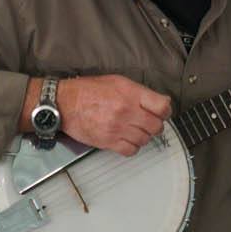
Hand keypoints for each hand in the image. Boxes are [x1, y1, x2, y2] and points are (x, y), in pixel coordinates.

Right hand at [56, 74, 171, 155]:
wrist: (64, 103)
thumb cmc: (87, 91)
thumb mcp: (116, 81)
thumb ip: (138, 92)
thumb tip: (158, 101)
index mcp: (130, 93)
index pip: (162, 107)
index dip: (165, 111)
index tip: (162, 112)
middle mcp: (126, 111)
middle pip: (156, 126)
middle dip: (155, 125)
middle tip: (148, 122)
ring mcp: (117, 128)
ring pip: (145, 139)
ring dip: (143, 136)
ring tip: (135, 130)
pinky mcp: (108, 141)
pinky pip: (131, 150)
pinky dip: (133, 147)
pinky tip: (127, 139)